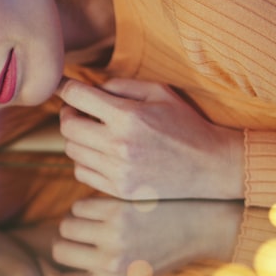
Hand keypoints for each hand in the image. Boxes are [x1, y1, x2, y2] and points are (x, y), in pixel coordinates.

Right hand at [42, 196, 242, 275]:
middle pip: (60, 249)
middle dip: (66, 241)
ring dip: (76, 221)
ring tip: (97, 221)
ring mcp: (112, 236)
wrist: (198, 228)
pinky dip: (87, 206)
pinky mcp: (115, 210)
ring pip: (66, 225)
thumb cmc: (160, 253)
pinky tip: (106, 208)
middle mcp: (110, 263)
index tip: (55, 266)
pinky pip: (80, 206)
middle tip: (84, 236)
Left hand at [57, 78, 244, 200]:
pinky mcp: (119, 190)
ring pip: (72, 150)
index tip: (63, 86)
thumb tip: (89, 88)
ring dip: (77, 138)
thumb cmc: (185, 124)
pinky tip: (100, 153)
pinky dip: (84, 161)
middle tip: (78, 110)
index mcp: (128, 116)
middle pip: (68, 126)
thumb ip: (121, 85)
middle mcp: (119, 145)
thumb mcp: (159, 92)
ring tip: (93, 132)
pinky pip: (81, 172)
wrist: (211, 166)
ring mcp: (118, 171)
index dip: (65, 87)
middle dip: (69, 113)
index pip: (77, 96)